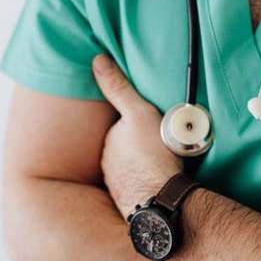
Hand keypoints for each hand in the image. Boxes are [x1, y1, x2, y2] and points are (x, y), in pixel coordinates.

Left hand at [93, 55, 182, 218]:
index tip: (153, 128)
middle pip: (124, 148)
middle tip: (161, 146)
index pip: (120, 128)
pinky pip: (137, 186)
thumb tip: (97, 60)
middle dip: (138, 146)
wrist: (161, 198)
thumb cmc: (153, 154)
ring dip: (142, 165)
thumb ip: (118, 88)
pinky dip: (146, 182)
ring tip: (163, 165)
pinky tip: (159, 183)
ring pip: (130, 168)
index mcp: (109, 141)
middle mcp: (108, 163)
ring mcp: (117, 183)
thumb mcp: (139, 113)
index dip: (137, 125)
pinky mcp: (129, 200)